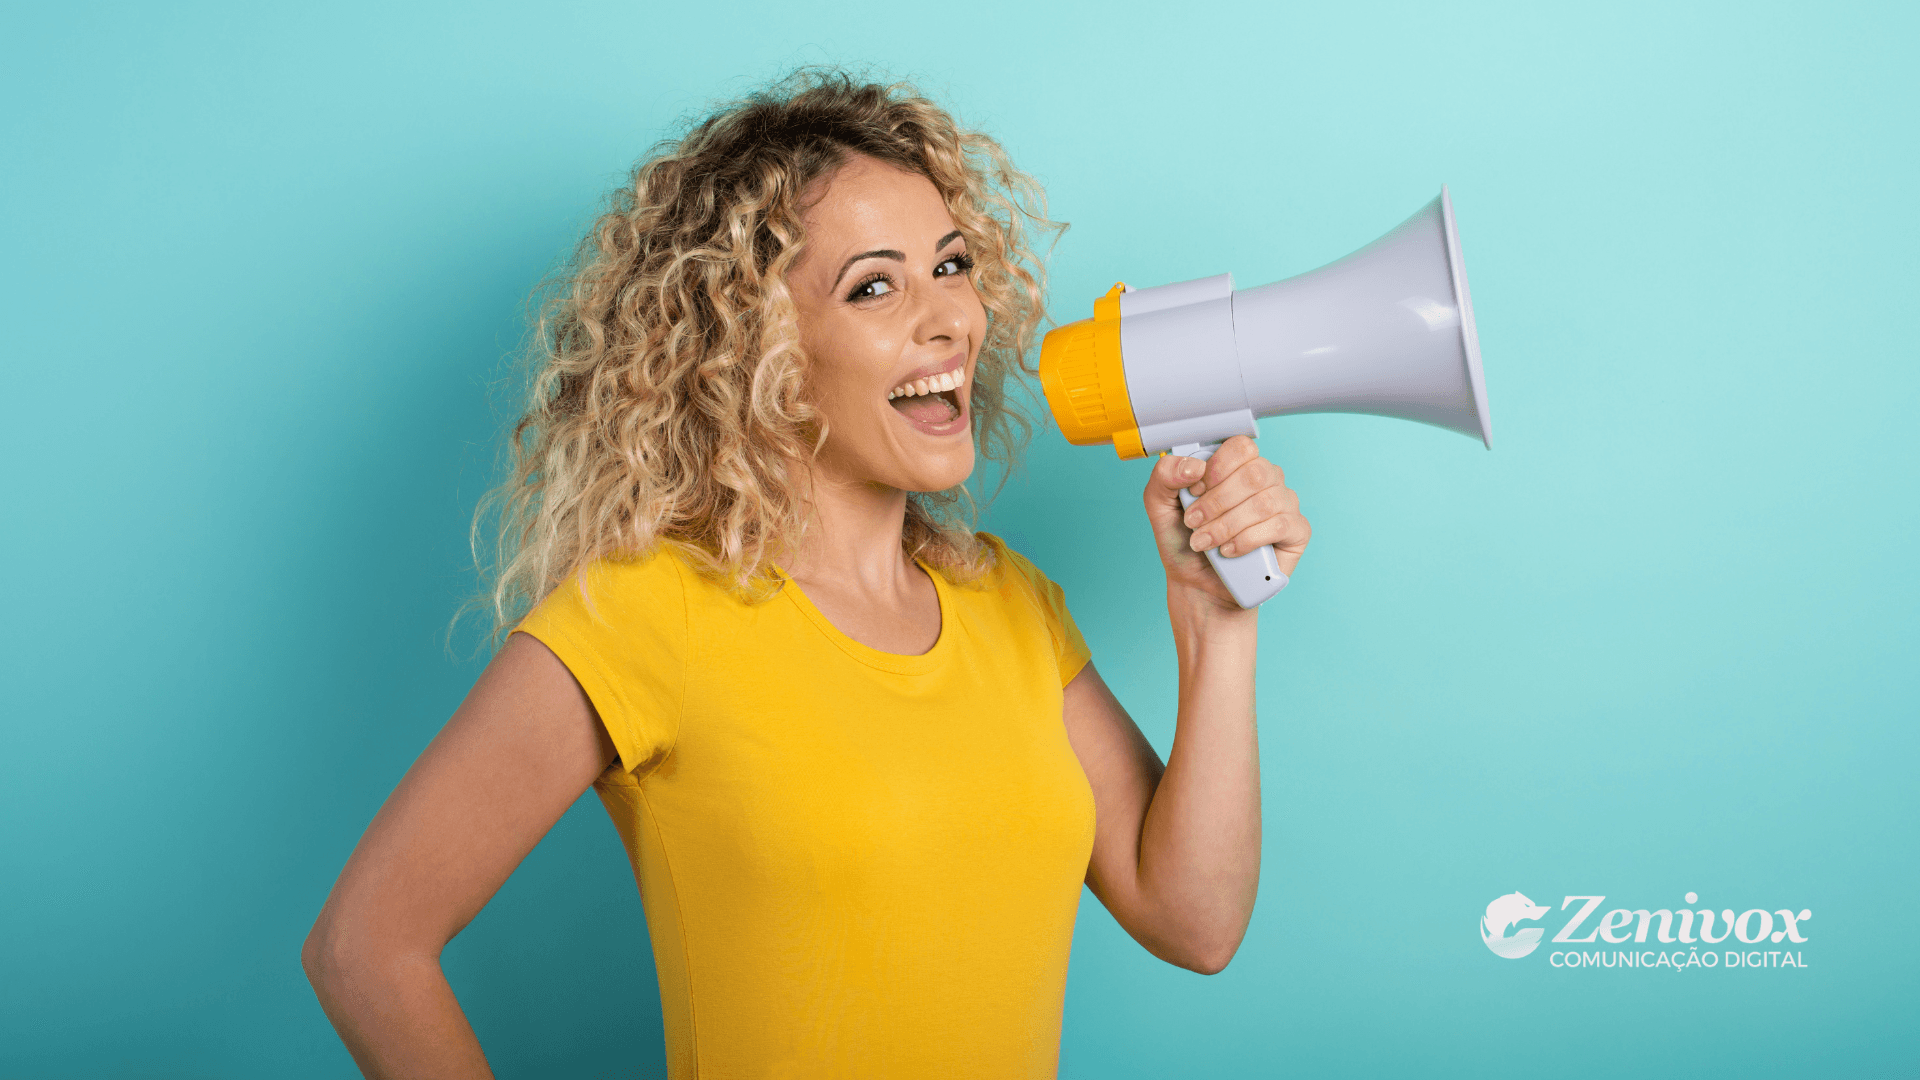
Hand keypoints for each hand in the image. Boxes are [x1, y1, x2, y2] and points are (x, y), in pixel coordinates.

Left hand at [1142, 435, 1310, 610]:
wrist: (1196, 584)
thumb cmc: (1184, 541)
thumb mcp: (1160, 505)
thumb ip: (1164, 475)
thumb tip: (1194, 466)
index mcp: (1238, 465)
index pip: (1241, 446)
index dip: (1216, 468)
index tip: (1194, 491)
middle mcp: (1266, 480)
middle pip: (1254, 473)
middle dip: (1217, 501)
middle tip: (1194, 522)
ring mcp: (1285, 504)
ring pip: (1265, 502)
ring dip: (1227, 525)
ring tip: (1205, 542)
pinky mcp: (1297, 531)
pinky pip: (1280, 525)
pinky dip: (1248, 539)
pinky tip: (1229, 550)